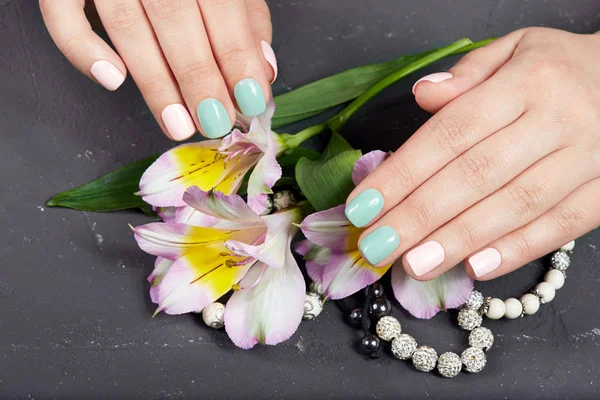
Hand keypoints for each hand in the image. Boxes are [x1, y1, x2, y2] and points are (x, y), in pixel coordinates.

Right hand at [40, 0, 276, 139]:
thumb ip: (246, 19)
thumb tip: (262, 70)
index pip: (221, 6)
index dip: (237, 56)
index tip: (250, 100)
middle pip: (175, 17)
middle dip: (199, 77)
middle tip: (215, 122)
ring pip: (126, 25)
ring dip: (155, 83)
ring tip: (178, 125)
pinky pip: (61, 14)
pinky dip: (82, 49)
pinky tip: (114, 80)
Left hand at [345, 28, 599, 280]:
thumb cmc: (561, 67)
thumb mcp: (517, 48)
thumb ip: (468, 74)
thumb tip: (423, 95)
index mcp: (527, 81)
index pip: (452, 131)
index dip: (403, 172)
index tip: (362, 205)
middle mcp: (559, 119)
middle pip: (477, 174)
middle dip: (420, 215)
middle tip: (377, 246)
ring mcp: (591, 157)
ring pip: (517, 205)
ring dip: (460, 239)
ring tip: (414, 264)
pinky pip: (565, 224)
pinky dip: (519, 248)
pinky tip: (476, 267)